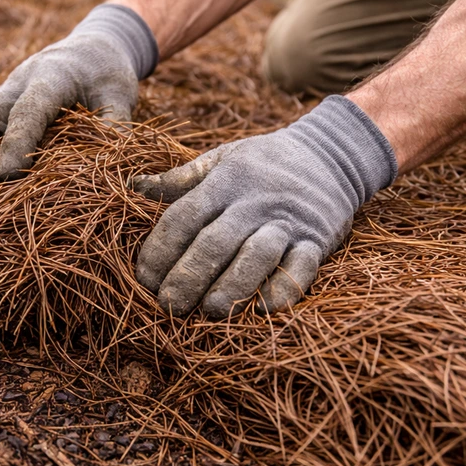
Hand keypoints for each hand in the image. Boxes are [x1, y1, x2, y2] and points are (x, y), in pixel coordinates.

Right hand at [0, 4, 157, 195]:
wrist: (91, 46)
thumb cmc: (107, 72)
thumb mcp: (120, 95)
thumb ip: (115, 126)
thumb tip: (110, 166)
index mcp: (51, 77)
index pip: (29, 111)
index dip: (16, 143)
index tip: (6, 176)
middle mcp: (20, 82)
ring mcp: (5, 91)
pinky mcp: (1, 101)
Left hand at [132, 96, 397, 317]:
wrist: (333, 153)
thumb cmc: (265, 162)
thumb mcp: (222, 157)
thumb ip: (180, 177)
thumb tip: (132, 184)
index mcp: (225, 181)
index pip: (184, 217)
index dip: (160, 250)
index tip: (144, 278)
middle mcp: (254, 202)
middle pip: (215, 242)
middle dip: (188, 277)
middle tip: (169, 306)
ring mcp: (288, 222)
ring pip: (257, 256)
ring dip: (231, 287)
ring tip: (210, 312)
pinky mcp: (318, 240)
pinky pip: (301, 268)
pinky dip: (283, 290)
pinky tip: (261, 309)